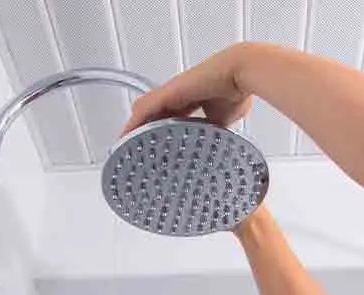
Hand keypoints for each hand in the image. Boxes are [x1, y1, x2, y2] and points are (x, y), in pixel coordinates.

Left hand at [122, 43, 254, 134]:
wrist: (238, 73)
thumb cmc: (236, 91)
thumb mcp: (222, 119)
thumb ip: (214, 130)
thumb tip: (215, 142)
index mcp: (190, 101)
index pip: (169, 118)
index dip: (160, 132)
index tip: (156, 147)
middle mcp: (177, 97)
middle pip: (151, 116)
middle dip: (142, 133)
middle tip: (134, 151)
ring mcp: (169, 94)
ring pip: (143, 113)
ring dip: (134, 130)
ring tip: (125, 147)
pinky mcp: (165, 93)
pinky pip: (142, 111)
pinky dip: (132, 125)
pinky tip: (125, 138)